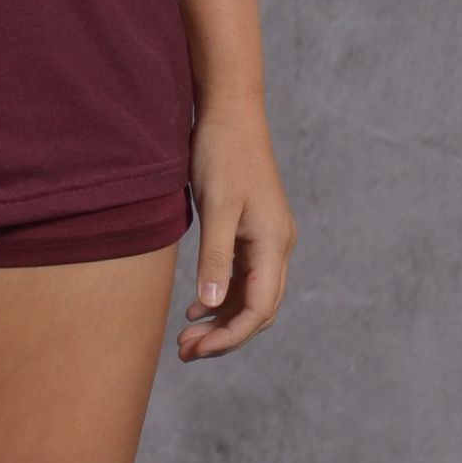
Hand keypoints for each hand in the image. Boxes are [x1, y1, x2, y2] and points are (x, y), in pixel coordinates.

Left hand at [177, 99, 295, 360]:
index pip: (259, 309)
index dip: (230, 337)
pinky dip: (221, 295)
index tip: (196, 350)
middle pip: (258, 309)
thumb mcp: (216, 205)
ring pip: (249, 294)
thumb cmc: (222, 153)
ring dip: (220, 319)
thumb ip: (215, 256)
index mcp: (273, 243)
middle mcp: (277, 245)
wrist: (230, 111)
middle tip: (184, 351)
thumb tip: (212, 305)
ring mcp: (266, 238)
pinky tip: (195, 306)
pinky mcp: (252, 230)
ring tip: (185, 336)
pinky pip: (242, 275)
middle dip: (224, 335)